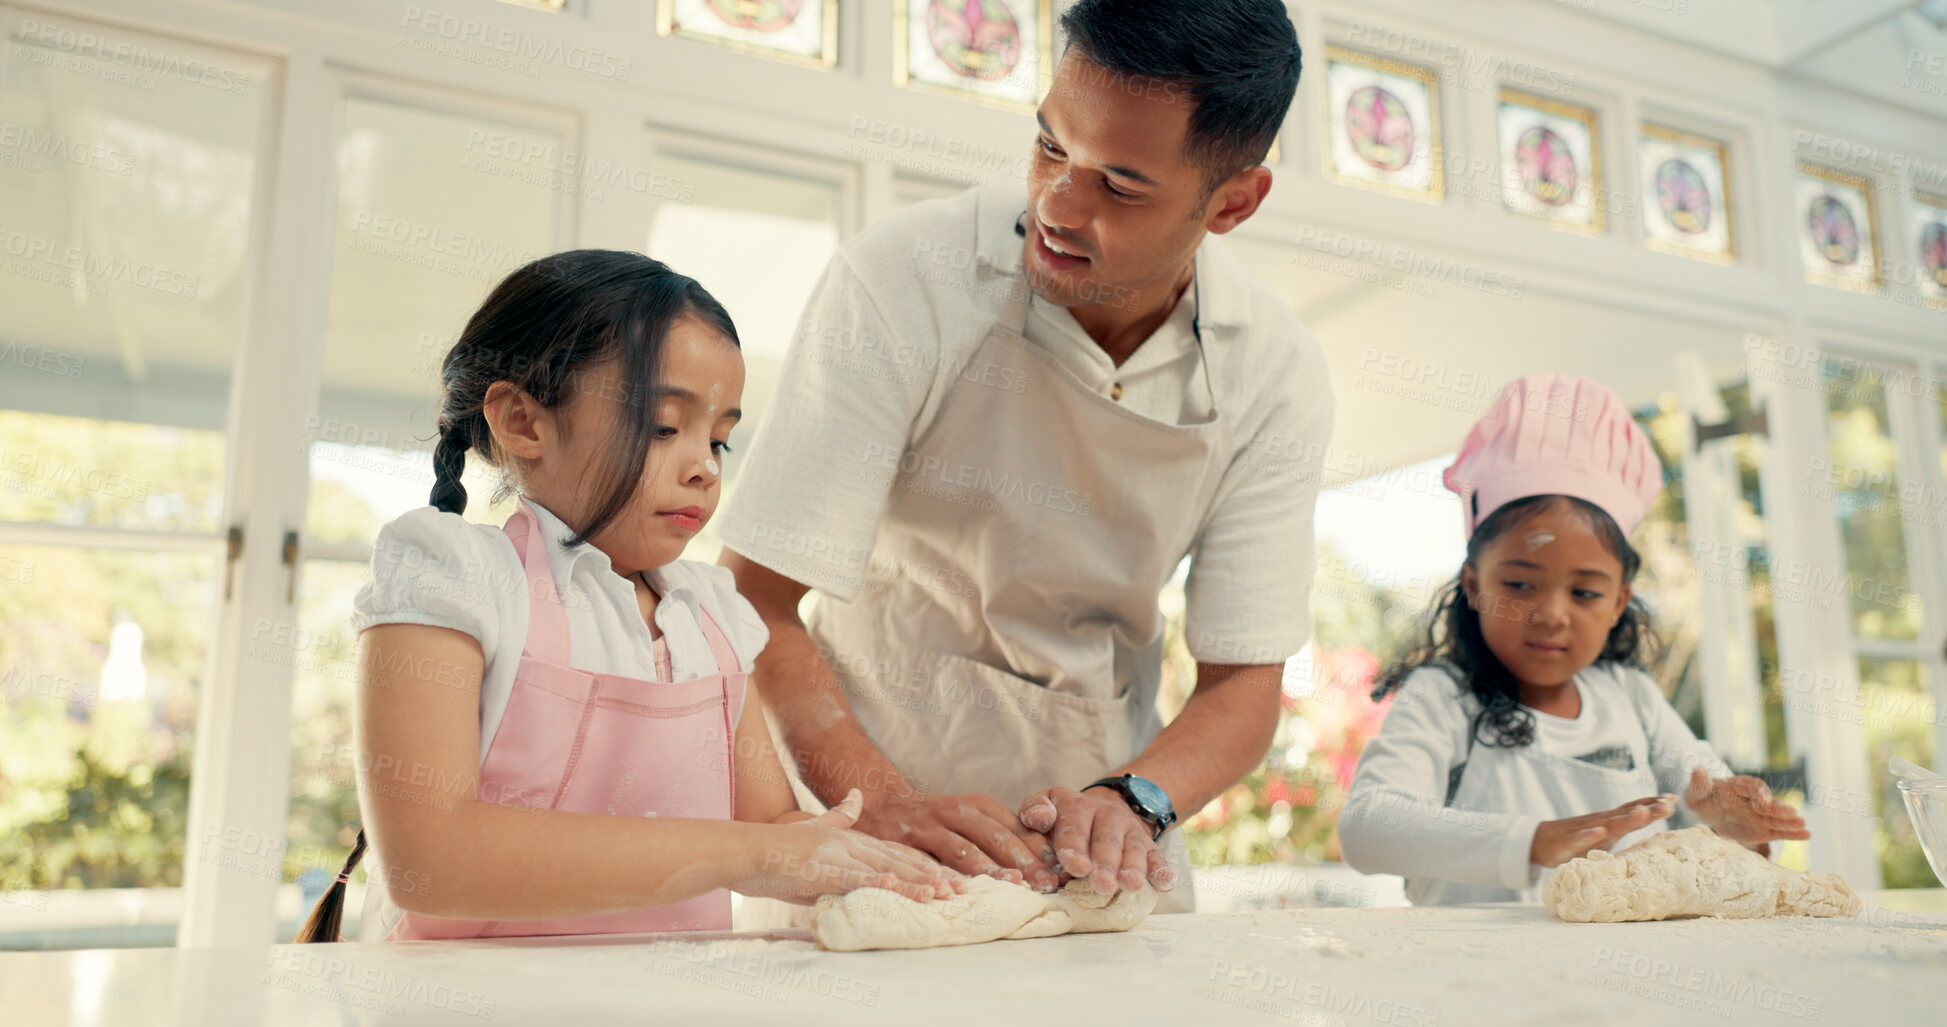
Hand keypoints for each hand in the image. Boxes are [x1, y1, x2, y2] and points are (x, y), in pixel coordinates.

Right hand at [734, 789, 962, 904]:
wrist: (746, 850)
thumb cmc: (780, 847)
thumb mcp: (817, 828)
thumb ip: (840, 814)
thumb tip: (856, 795)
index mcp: (853, 838)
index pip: (900, 852)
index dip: (929, 865)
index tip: (955, 878)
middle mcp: (851, 843)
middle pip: (900, 860)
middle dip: (932, 876)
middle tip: (961, 890)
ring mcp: (836, 854)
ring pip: (883, 867)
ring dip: (913, 881)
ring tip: (940, 893)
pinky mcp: (819, 868)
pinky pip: (852, 876)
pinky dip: (874, 880)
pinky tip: (893, 886)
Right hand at [854, 791, 1059, 891]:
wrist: (882, 807)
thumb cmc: (936, 822)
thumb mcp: (968, 819)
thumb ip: (998, 836)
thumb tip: (1043, 864)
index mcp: (979, 805)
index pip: (1017, 827)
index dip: (1040, 848)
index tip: (1061, 870)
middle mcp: (959, 809)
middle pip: (998, 835)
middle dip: (1024, 860)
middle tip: (1047, 882)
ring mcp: (934, 822)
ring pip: (968, 847)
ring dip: (993, 868)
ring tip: (1015, 885)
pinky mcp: (910, 837)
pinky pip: (934, 858)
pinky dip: (953, 875)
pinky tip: (967, 890)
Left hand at [1017, 786, 1174, 893]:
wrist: (1100, 810)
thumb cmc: (1063, 819)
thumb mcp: (1045, 806)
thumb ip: (1035, 810)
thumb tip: (1038, 818)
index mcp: (1076, 806)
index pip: (1075, 827)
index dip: (1075, 848)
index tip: (1076, 867)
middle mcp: (1107, 815)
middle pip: (1107, 840)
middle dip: (1106, 863)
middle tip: (1103, 883)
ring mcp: (1130, 830)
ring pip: (1133, 848)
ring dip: (1132, 867)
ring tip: (1131, 885)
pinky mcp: (1148, 846)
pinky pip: (1157, 856)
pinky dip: (1161, 870)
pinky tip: (1164, 883)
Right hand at [1530, 794, 1676, 866]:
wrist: (1538, 841)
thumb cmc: (1575, 841)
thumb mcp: (1605, 837)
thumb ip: (1625, 832)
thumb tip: (1655, 837)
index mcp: (1611, 822)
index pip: (1635, 810)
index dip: (1654, 804)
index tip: (1675, 799)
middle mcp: (1601, 822)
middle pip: (1627, 813)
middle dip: (1648, 808)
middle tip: (1669, 803)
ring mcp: (1585, 830)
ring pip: (1608, 823)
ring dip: (1626, 818)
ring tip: (1643, 813)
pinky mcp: (1568, 841)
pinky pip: (1580, 838)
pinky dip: (1590, 835)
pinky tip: (1599, 832)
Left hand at [1684, 768, 1810, 847]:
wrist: (1710, 812)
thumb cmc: (1702, 800)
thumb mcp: (1695, 792)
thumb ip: (1699, 783)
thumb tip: (1698, 768)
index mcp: (1739, 787)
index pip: (1751, 788)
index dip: (1758, 794)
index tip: (1763, 801)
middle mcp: (1754, 800)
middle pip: (1769, 803)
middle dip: (1779, 809)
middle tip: (1793, 815)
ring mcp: (1761, 815)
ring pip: (1776, 818)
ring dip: (1790, 822)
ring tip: (1804, 825)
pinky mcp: (1764, 829)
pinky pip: (1779, 831)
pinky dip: (1792, 833)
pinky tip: (1807, 835)